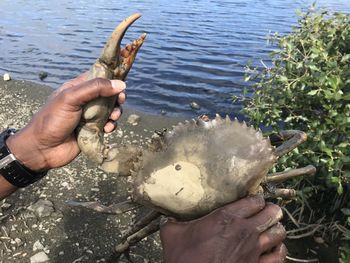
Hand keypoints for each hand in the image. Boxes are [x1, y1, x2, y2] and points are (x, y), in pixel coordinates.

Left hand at [6, 75, 125, 170]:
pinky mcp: (93, 130)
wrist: (43, 149)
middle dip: (117, 97)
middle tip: (121, 100)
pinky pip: (108, 125)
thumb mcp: (71, 98)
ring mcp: (89, 116)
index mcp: (77, 88)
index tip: (121, 83)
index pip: (98, 77)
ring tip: (113, 118)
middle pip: (108, 94)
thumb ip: (95, 89)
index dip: (111, 78)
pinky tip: (107, 129)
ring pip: (110, 110)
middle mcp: (85, 100)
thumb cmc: (52, 120)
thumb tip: (120, 85)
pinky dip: (111, 126)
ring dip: (116, 113)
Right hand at [160, 195, 286, 262]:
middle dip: (271, 211)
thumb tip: (167, 218)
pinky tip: (272, 249)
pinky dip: (278, 251)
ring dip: (276, 229)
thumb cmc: (184, 258)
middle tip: (264, 212)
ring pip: (279, 233)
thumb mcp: (172, 234)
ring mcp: (254, 250)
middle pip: (273, 213)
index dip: (256, 199)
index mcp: (227, 217)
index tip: (252, 201)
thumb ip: (173, 222)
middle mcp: (245, 231)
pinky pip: (279, 256)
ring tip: (269, 229)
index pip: (255, 200)